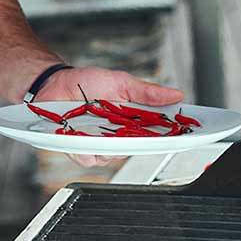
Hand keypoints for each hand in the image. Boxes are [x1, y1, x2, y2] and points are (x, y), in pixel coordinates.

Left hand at [38, 66, 184, 167]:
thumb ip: (146, 92)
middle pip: (136, 149)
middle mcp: (116, 136)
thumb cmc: (86, 82)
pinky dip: (86, 150)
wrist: (54, 83)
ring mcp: (97, 144)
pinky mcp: (78, 149)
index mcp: (131, 121)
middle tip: (141, 132)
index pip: (156, 133)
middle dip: (141, 143)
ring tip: (103, 130)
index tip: (185, 134)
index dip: (172, 136)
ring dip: (109, 145)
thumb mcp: (120, 82)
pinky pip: (87, 158)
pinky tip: (82, 138)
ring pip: (112, 157)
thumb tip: (176, 94)